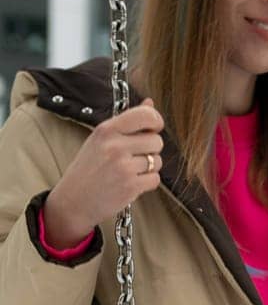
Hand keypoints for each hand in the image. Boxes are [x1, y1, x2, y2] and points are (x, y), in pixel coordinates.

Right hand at [45, 98, 164, 236]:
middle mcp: (115, 146)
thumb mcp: (101, 139)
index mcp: (106, 130)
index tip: (153, 128)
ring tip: (129, 171)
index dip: (156, 121)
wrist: (73, 201)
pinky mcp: (131, 186)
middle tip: (134, 157)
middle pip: (156, 140)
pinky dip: (147, 182)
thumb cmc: (88, 168)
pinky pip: (155, 179)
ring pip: (157, 161)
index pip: (146, 115)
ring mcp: (124, 167)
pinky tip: (131, 183)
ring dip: (149, 167)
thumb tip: (150, 103)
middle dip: (151, 149)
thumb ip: (127, 122)